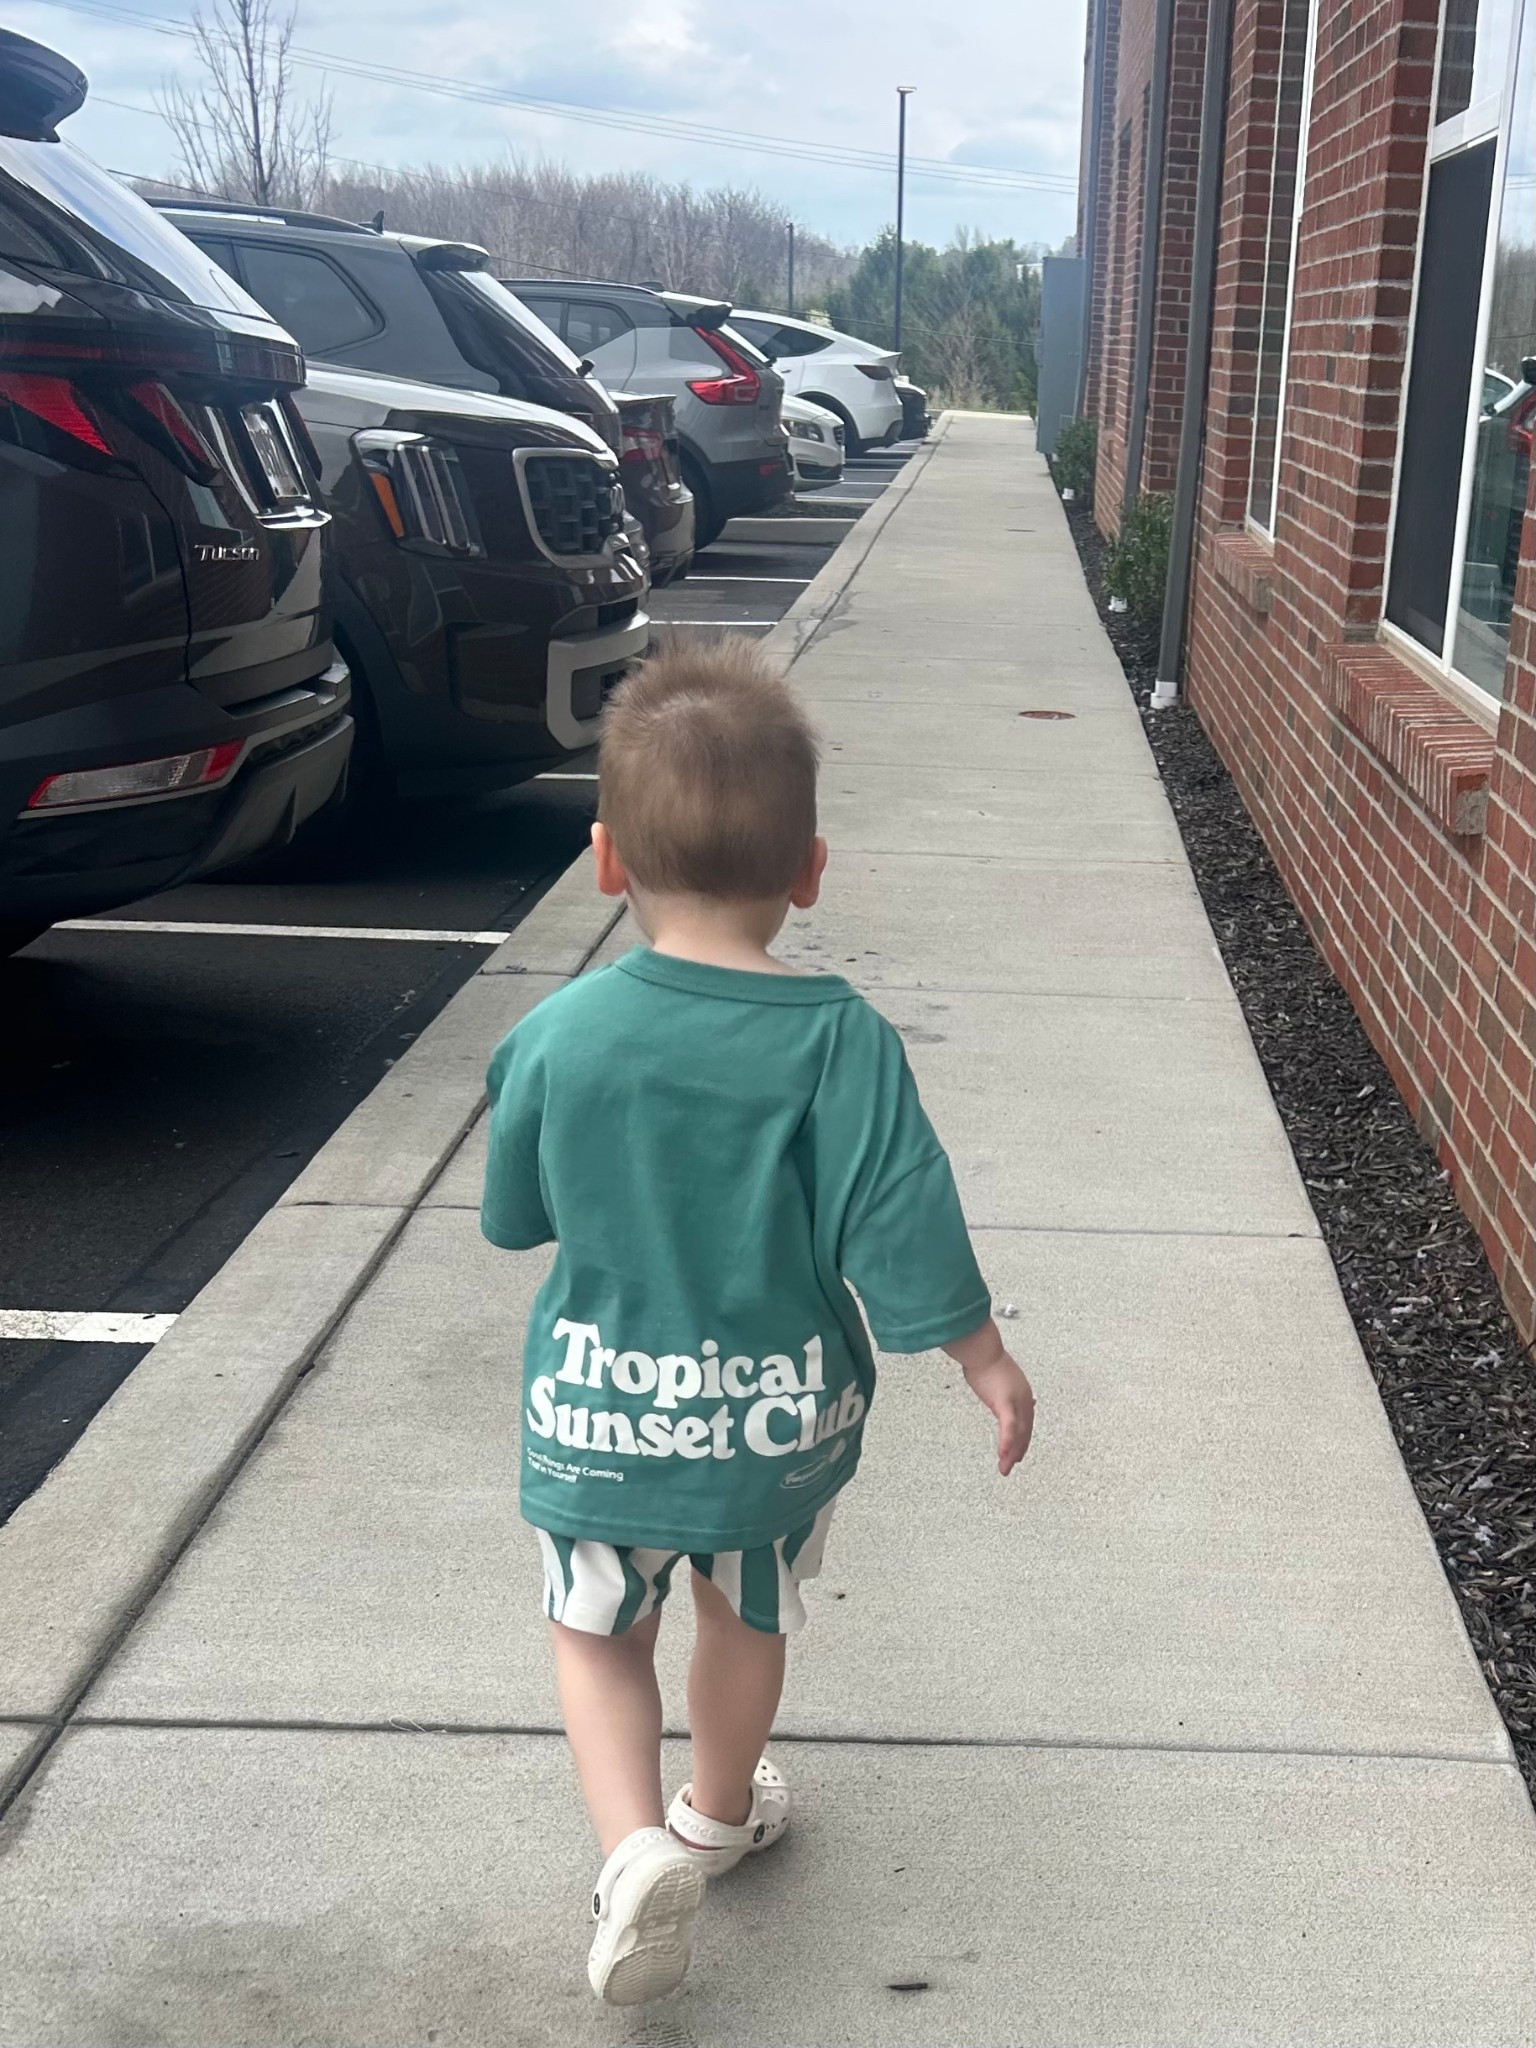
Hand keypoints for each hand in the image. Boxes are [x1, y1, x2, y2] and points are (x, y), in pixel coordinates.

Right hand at [943, 1318, 1035, 1475]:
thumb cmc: (985, 1359)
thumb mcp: (998, 1376)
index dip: (1023, 1439)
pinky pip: (1008, 1427)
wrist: (983, 1350)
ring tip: (1004, 1468)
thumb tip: (998, 1392)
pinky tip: (1003, 1455)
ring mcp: (1016, 1401)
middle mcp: (1023, 1399)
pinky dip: (1007, 1442)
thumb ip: (1002, 1388)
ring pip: (1017, 1434)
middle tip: (1009, 1466)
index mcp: (1022, 1393)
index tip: (1018, 1452)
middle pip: (1024, 1432)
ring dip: (1010, 1453)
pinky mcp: (1004, 1403)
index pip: (1026, 1422)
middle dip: (1017, 1451)